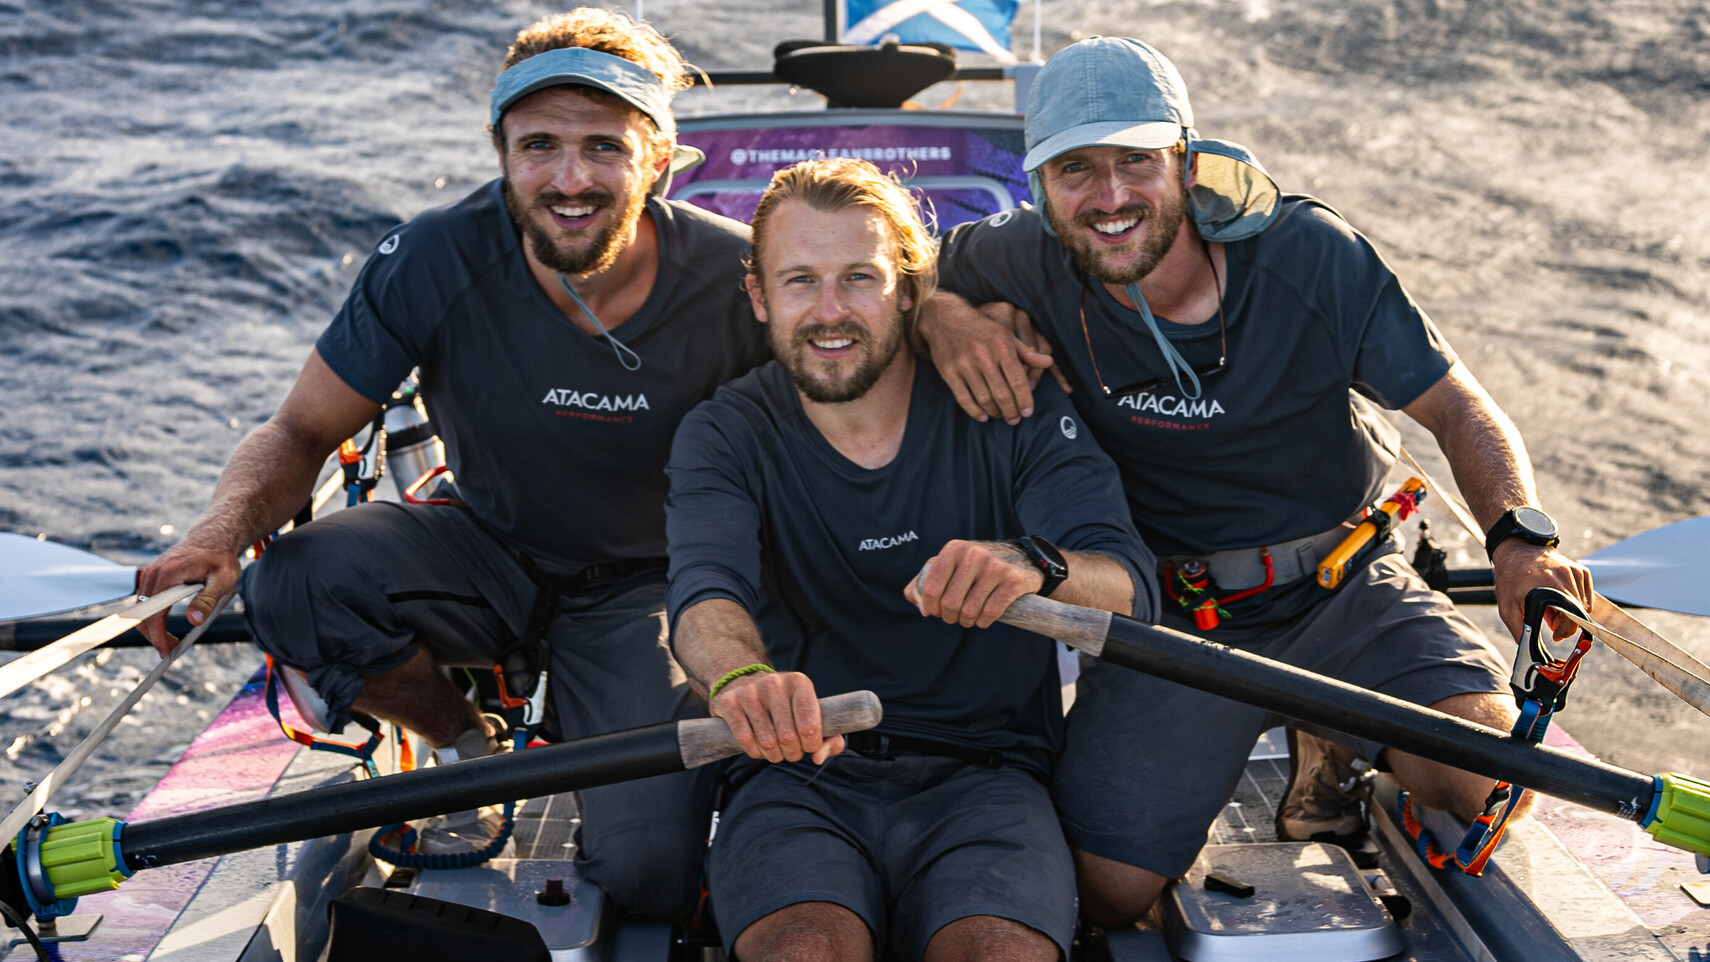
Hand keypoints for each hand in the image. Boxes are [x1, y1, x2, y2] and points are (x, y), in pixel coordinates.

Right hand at [135, 531, 241, 655]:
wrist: (213, 538)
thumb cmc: (221, 559)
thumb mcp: (223, 579)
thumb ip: (208, 599)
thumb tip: (193, 620)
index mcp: (169, 574)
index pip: (154, 613)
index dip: (158, 636)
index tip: (167, 651)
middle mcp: (153, 573)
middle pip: (142, 614)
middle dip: (155, 636)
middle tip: (172, 650)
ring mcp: (149, 574)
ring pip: (140, 610)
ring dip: (152, 629)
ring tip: (172, 642)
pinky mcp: (150, 577)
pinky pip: (144, 603)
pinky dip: (151, 618)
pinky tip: (166, 628)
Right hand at [709, 669, 842, 764]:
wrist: (745, 683)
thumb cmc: (788, 707)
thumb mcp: (813, 715)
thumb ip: (830, 739)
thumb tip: (818, 758)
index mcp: (799, 683)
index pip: (810, 726)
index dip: (811, 745)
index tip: (808, 746)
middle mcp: (774, 683)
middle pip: (788, 737)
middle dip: (793, 753)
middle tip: (792, 752)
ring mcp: (750, 691)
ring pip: (766, 741)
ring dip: (774, 755)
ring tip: (777, 751)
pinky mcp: (730, 702)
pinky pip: (745, 739)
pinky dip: (755, 752)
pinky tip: (759, 749)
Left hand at [905, 540, 1043, 627]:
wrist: (1019, 559)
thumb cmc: (975, 568)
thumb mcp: (948, 566)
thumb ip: (923, 581)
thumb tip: (914, 601)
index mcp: (954, 549)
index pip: (931, 588)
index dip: (930, 607)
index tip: (934, 612)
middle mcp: (974, 554)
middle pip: (950, 603)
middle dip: (949, 616)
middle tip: (954, 616)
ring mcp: (996, 567)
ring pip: (970, 611)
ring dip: (967, 621)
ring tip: (969, 618)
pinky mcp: (1013, 581)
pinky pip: (990, 613)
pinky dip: (983, 622)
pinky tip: (983, 618)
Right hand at [919, 293, 1062, 424]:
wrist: (945, 318)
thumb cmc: (981, 329)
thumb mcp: (1005, 335)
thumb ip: (1026, 352)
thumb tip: (1049, 362)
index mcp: (1002, 346)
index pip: (1018, 380)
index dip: (1024, 400)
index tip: (1028, 412)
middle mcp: (984, 356)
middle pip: (1002, 394)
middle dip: (1011, 411)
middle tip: (1015, 419)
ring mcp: (965, 365)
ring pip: (984, 399)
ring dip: (994, 412)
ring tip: (1000, 415)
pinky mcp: (949, 372)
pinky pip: (964, 399)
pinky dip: (974, 411)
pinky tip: (982, 416)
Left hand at [1491, 541, 1594, 641]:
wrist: (1516, 552)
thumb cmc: (1511, 579)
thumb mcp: (1507, 607)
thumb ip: (1518, 629)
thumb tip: (1528, 648)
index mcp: (1547, 585)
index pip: (1570, 616)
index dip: (1565, 631)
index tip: (1556, 635)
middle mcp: (1564, 576)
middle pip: (1579, 612)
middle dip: (1567, 623)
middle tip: (1552, 624)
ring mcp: (1575, 571)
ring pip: (1584, 605)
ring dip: (1571, 613)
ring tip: (1552, 610)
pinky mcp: (1581, 570)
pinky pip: (1587, 595)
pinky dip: (1578, 602)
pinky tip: (1561, 600)